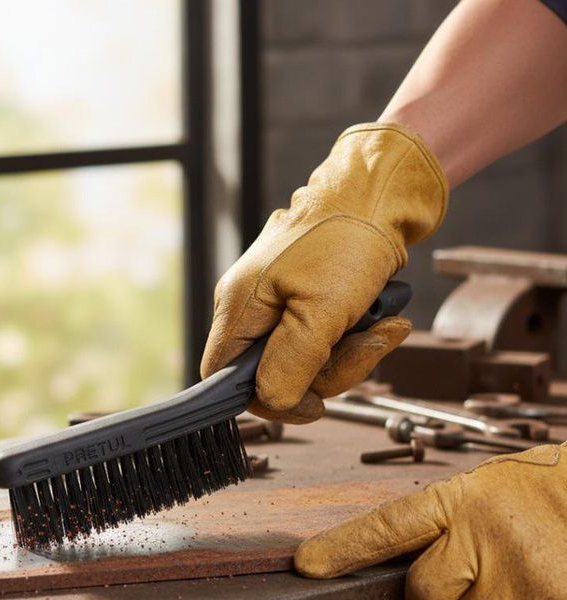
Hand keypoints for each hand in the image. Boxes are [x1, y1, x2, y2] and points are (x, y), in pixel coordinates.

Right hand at [200, 122, 446, 423]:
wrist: (383, 190)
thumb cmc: (347, 236)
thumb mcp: (320, 311)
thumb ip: (290, 365)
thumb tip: (273, 401)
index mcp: (240, 307)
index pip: (223, 377)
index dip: (261, 398)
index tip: (307, 402)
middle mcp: (254, 308)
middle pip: (275, 374)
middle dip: (328, 372)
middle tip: (364, 346)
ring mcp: (282, 303)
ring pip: (308, 361)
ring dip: (353, 353)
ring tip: (384, 325)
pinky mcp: (310, 300)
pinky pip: (327, 340)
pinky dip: (358, 336)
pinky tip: (383, 318)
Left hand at [295, 444, 566, 599]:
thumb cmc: (539, 496)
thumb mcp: (482, 492)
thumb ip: (441, 527)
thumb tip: (398, 572)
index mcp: (458, 499)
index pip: (387, 527)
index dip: (343, 548)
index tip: (307, 564)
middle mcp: (480, 533)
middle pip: (423, 599)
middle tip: (464, 584)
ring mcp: (516, 573)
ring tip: (508, 588)